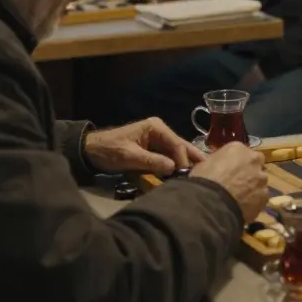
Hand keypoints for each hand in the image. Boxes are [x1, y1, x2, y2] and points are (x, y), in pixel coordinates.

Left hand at [82, 118, 205, 174]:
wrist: (91, 151)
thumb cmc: (109, 150)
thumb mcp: (129, 156)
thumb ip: (151, 161)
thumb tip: (173, 168)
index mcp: (155, 127)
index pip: (176, 143)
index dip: (184, 159)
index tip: (188, 174)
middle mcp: (160, 131)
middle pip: (181, 145)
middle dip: (194, 158)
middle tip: (210, 170)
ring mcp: (157, 140)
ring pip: (177, 152)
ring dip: (187, 163)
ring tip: (202, 174)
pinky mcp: (154, 150)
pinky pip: (169, 158)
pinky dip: (177, 166)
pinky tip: (187, 174)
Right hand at [190, 142, 268, 221]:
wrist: (211, 203)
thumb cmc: (204, 180)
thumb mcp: (205, 164)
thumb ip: (218, 162)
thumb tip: (219, 168)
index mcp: (238, 148)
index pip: (241, 152)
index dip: (236, 162)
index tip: (229, 170)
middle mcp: (254, 160)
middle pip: (255, 164)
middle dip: (249, 172)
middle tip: (237, 183)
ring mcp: (261, 178)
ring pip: (260, 181)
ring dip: (252, 187)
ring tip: (240, 198)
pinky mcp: (264, 196)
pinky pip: (260, 198)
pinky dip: (254, 202)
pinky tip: (243, 208)